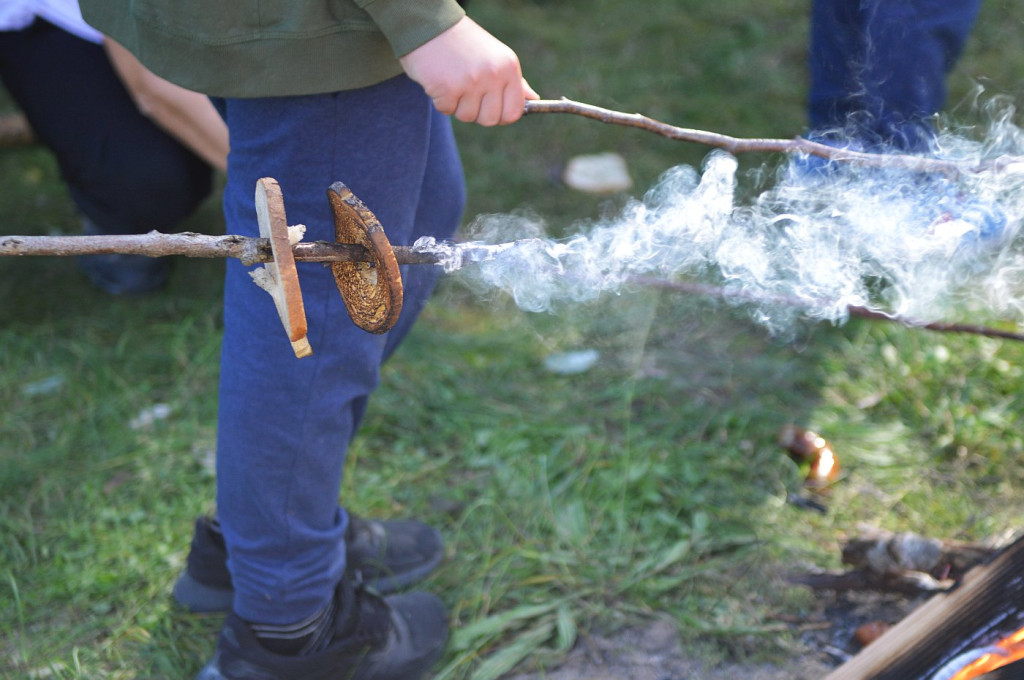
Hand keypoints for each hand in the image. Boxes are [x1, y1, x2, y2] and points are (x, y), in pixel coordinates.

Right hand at [399, 17, 538, 126]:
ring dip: (457, 106)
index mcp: (508, 67)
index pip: (514, 112)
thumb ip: (514, 82)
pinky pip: (447, 110)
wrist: (431, 26)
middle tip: (467, 92)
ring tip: (453, 82)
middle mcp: (493, 74)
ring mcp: (471, 82)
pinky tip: (441, 81)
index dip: (501, 116)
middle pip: (491, 120)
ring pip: (468, 117)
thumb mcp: (495, 57)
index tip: (490, 108)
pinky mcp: (448, 88)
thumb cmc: (465, 44)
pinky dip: (441, 101)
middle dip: (477, 112)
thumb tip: (534, 99)